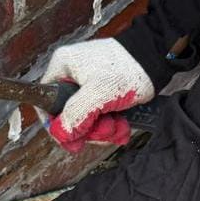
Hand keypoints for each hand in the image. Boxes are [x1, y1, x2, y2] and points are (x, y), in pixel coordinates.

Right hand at [40, 38, 154, 153]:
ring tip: (118, 125)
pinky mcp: (103, 96)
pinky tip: (122, 126)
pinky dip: (112, 128)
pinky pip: (100, 120)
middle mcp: (72, 77)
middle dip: (89, 130)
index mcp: (63, 67)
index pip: (45, 102)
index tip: (71, 140)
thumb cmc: (127, 69)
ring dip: (104, 131)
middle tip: (105, 129)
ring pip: (87, 123)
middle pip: (69, 118)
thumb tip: (61, 133)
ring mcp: (88, 88)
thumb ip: (76, 114)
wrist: (154, 60)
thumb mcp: (98, 92)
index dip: (56, 125)